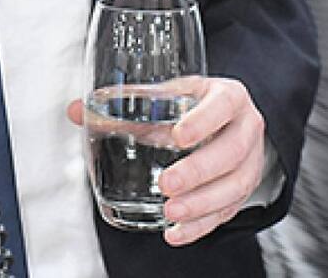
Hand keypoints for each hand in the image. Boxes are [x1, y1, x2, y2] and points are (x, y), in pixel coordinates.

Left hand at [67, 75, 267, 246]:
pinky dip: (201, 225)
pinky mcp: (243, 189)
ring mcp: (250, 161)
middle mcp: (245, 128)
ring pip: (235, 186)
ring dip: (202, 203)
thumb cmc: (196, 105)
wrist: (229, 120)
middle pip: (231, 151)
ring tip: (171, 212)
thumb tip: (78, 110)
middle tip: (167, 184)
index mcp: (227, 97)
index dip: (203, 121)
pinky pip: (227, 211)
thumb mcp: (169, 96)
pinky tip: (177, 231)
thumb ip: (126, 104)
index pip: (222, 105)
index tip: (178, 135)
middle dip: (198, 171)